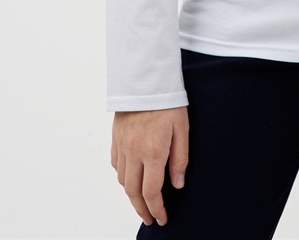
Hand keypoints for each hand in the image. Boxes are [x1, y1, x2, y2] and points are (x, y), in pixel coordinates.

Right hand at [111, 106, 188, 226]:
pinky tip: (131, 177)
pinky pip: (115, 164)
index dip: (157, 209)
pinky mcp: (116, 137)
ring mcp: (122, 145)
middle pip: (133, 191)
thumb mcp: (182, 129)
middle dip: (142, 209)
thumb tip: (177, 185)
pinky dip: (122, 176)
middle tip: (151, 218)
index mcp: (152, 152)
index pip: (151, 191)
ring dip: (131, 194)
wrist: (146, 79)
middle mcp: (134, 152)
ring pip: (122, 180)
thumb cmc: (168, 102)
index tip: (162, 218)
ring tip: (142, 200)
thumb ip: (180, 159)